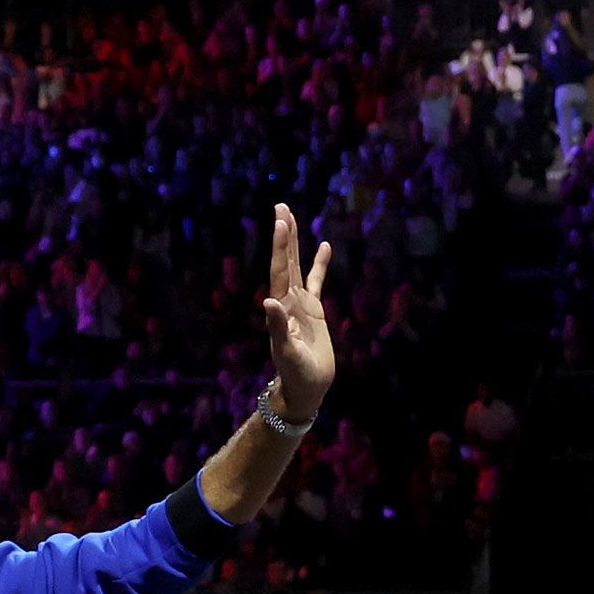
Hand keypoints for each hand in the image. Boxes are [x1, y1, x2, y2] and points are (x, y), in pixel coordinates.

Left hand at [260, 202, 334, 419]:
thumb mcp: (287, 352)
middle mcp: (287, 300)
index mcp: (280, 307)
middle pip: (285, 260)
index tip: (280, 222)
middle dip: (284, 234)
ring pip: (297, 265)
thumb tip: (269, 302)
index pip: (279, 270)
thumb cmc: (295, 374)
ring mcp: (300, 303)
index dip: (280, 246)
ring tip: (292, 216)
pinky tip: (324, 246)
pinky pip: (317, 281)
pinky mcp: (314, 310)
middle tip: (281, 206)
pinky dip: (320, 264)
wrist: (306, 387)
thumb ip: (277, 327)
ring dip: (295, 243)